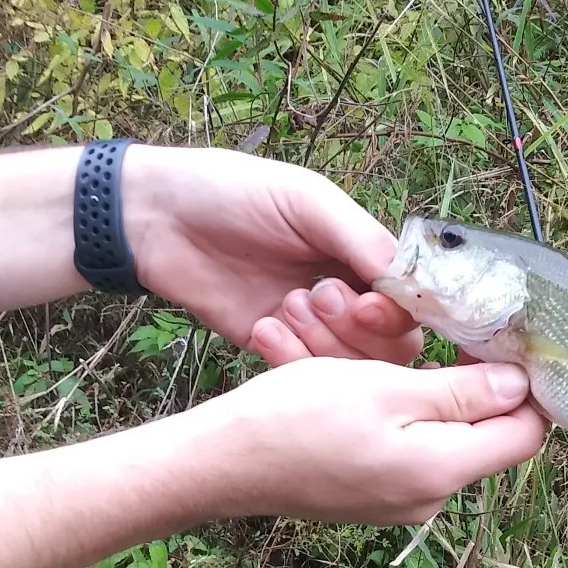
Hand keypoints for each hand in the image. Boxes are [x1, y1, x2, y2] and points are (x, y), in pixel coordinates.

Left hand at [127, 146, 422, 363]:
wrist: (156, 219)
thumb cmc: (232, 193)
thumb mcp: (306, 201)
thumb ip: (361, 239)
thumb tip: (406, 280)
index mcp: (362, 254)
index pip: (411, 300)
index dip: (397, 312)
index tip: (366, 304)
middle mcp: (347, 293)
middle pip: (394, 343)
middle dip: (359, 330)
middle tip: (314, 296)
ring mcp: (312, 327)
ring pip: (353, 367)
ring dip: (324, 343)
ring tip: (284, 305)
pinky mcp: (274, 348)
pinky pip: (306, 375)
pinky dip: (291, 359)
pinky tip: (262, 328)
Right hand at [184, 356, 548, 525]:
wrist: (221, 464)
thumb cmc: (295, 418)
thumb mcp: (385, 388)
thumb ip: (461, 391)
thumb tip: (520, 384)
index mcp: (442, 470)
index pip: (525, 433)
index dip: (527, 386)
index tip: (506, 342)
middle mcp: (430, 497)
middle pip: (481, 432)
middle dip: (465, 379)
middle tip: (433, 334)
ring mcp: (400, 501)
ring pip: (438, 433)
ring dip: (422, 389)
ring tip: (379, 351)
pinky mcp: (373, 495)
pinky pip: (405, 446)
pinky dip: (394, 410)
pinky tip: (358, 381)